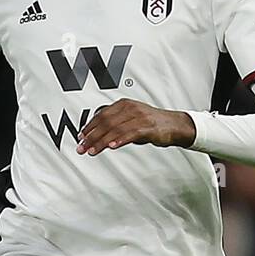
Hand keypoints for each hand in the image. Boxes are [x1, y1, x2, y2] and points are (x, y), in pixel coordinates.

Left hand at [76, 101, 195, 155]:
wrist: (174, 125)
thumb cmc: (151, 123)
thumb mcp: (130, 119)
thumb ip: (115, 124)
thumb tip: (97, 135)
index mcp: (124, 104)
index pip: (101, 115)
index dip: (89, 126)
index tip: (81, 137)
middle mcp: (130, 109)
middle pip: (106, 122)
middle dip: (91, 136)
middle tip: (82, 147)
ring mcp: (139, 117)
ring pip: (115, 129)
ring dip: (102, 141)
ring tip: (93, 150)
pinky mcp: (148, 127)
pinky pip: (131, 133)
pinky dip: (120, 140)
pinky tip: (112, 146)